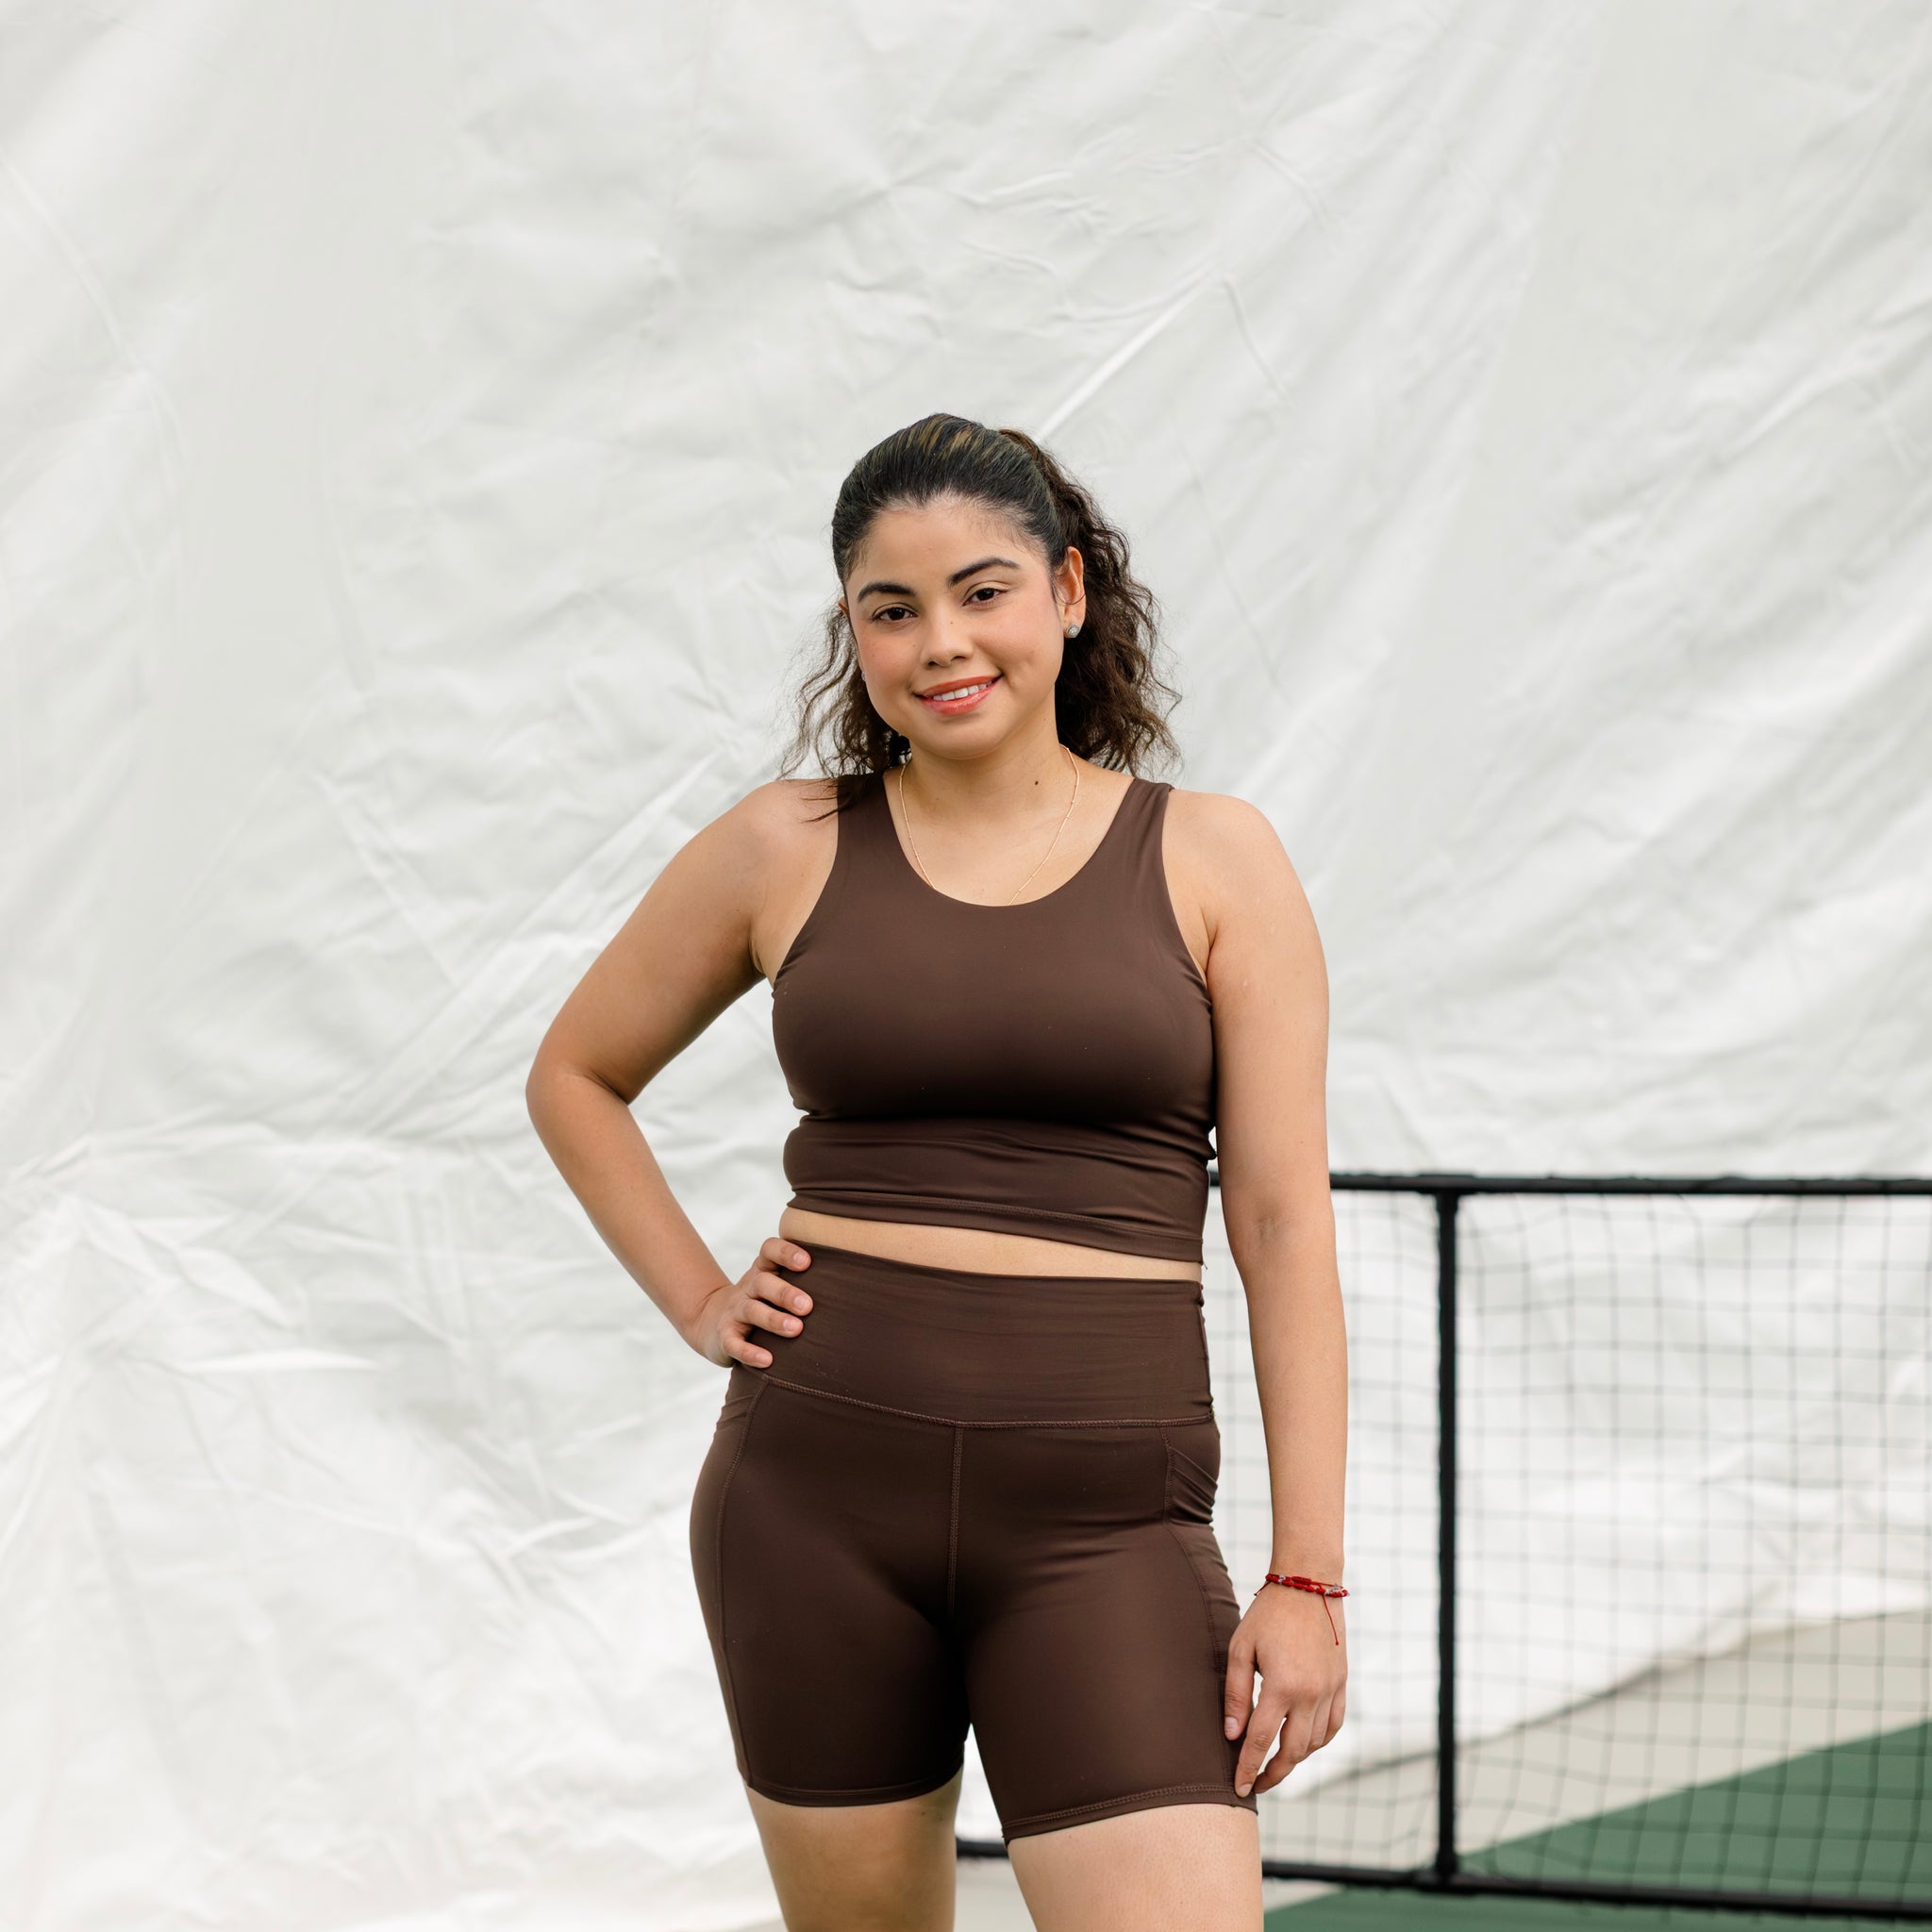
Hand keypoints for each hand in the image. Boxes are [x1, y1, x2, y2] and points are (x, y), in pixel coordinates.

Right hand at [682, 1237, 812, 1367]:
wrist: (712, 1323)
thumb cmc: (762, 1302)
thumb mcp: (776, 1285)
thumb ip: (807, 1282)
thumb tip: (859, 1288)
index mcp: (763, 1270)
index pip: (769, 1250)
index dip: (785, 1252)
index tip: (806, 1262)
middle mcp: (748, 1287)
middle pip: (763, 1282)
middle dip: (785, 1292)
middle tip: (808, 1306)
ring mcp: (735, 1311)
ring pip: (751, 1310)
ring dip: (773, 1319)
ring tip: (796, 1329)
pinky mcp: (724, 1336)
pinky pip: (734, 1343)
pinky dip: (749, 1352)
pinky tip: (767, 1360)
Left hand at [1224, 1581, 1346, 1797]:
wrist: (1309, 1584)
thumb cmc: (1268, 1614)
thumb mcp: (1241, 1648)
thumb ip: (1236, 1693)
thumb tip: (1232, 1734)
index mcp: (1282, 1686)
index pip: (1261, 1741)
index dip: (1248, 1768)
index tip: (1239, 1789)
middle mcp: (1311, 1694)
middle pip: (1293, 1752)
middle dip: (1274, 1774)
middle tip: (1256, 1784)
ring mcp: (1331, 1690)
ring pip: (1315, 1743)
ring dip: (1296, 1759)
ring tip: (1276, 1763)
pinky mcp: (1342, 1683)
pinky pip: (1334, 1725)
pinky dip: (1319, 1741)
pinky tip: (1304, 1744)